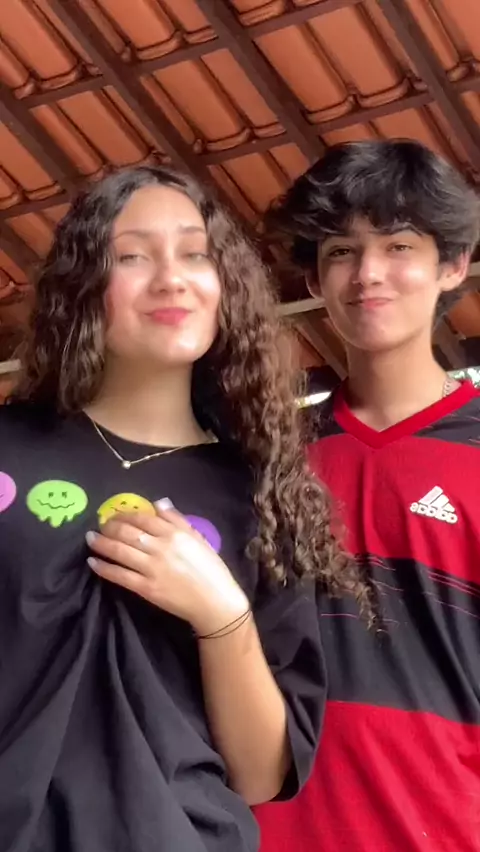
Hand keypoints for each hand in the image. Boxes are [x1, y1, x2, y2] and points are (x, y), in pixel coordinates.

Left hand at [86, 502, 248, 635]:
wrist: (215, 601)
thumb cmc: (210, 569)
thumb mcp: (198, 538)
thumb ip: (177, 519)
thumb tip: (158, 503)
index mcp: (175, 533)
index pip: (142, 518)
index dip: (124, 515)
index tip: (114, 515)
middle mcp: (161, 547)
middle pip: (127, 532)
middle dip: (109, 527)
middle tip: (99, 526)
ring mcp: (152, 568)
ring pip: (120, 551)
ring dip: (101, 544)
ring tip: (90, 539)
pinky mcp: (146, 588)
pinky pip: (120, 575)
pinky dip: (104, 568)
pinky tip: (93, 562)